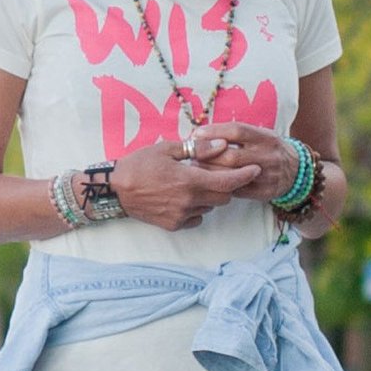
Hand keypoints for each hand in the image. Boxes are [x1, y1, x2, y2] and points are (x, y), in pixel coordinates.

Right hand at [109, 137, 260, 230]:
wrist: (114, 190)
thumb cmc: (139, 164)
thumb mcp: (167, 149)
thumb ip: (199, 149)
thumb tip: (223, 145)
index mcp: (189, 180)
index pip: (228, 181)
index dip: (245, 176)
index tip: (256, 169)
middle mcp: (189, 201)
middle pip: (224, 197)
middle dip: (227, 185)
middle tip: (218, 172)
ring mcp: (181, 216)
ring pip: (211, 207)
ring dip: (211, 196)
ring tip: (195, 183)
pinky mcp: (174, 225)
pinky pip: (197, 218)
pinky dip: (198, 208)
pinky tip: (185, 197)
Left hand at [186, 122, 300, 202]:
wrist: (297, 172)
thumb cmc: (270, 149)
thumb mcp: (261, 135)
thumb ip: (238, 134)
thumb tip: (204, 133)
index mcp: (266, 137)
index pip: (238, 131)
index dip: (215, 132)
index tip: (197, 134)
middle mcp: (268, 156)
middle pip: (231, 156)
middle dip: (208, 156)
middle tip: (192, 155)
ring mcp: (267, 176)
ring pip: (232, 175)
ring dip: (211, 172)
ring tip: (197, 168)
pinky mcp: (264, 192)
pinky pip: (237, 191)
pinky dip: (221, 186)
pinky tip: (211, 182)